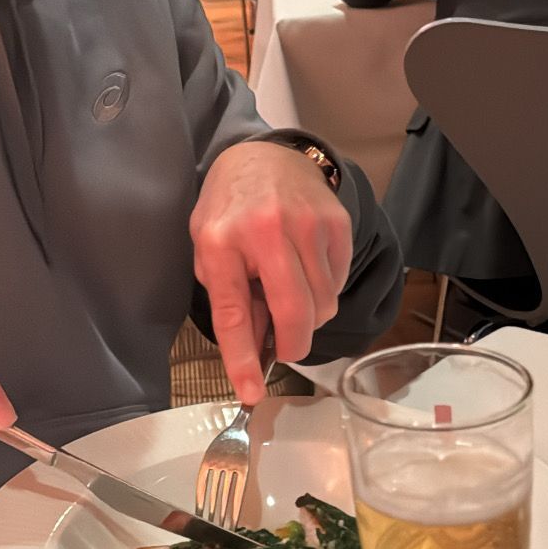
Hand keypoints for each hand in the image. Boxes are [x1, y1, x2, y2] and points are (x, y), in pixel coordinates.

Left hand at [190, 141, 354, 403]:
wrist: (263, 156)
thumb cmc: (230, 210)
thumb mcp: (210, 250)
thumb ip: (229, 298)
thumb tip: (254, 352)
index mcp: (221, 240)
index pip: (232, 313)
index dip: (241, 359)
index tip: (249, 392)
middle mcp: (266, 230)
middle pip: (294, 312)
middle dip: (293, 347)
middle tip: (285, 351)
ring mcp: (307, 224)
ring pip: (322, 304)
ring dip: (308, 317)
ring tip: (288, 294)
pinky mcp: (336, 224)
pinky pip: (337, 283)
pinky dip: (323, 292)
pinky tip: (305, 272)